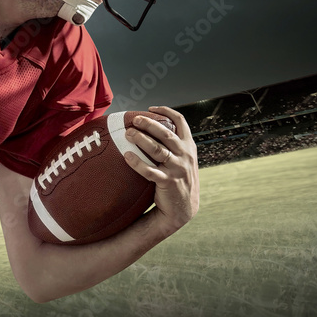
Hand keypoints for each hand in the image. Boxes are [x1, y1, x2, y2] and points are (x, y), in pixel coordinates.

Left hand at [123, 105, 199, 232]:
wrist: (184, 208)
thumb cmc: (178, 178)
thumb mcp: (183, 159)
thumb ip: (173, 145)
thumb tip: (150, 127)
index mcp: (189, 146)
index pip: (181, 122)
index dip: (166, 111)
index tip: (151, 108)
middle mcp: (185, 156)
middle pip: (166, 134)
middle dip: (149, 124)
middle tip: (134, 120)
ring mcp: (178, 169)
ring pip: (158, 150)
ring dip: (141, 139)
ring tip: (128, 133)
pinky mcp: (168, 182)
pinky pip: (150, 171)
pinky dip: (137, 163)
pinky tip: (127, 156)